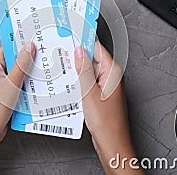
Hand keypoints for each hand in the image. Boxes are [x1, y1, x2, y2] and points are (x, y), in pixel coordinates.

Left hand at [0, 42, 34, 174]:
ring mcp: (0, 82)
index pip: (10, 46)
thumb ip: (21, 64)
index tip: (37, 41)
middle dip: (29, 61)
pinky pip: (18, 83)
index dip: (24, 44)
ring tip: (40, 76)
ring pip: (19, 72)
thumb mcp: (12, 84)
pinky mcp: (5, 92)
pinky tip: (34, 89)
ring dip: (29, 75)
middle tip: (43, 59)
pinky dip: (27, 85)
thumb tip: (29, 47)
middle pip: (16, 59)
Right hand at [74, 41, 143, 174]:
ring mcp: (106, 87)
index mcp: (113, 73)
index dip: (85, 40)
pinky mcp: (100, 95)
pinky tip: (70, 83)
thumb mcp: (89, 93)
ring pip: (89, 71)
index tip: (74, 32)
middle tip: (64, 49)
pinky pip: (88, 82)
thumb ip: (83, 70)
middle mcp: (111, 78)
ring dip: (77, 69)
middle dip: (78, 55)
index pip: (98, 49)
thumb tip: (79, 52)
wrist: (111, 144)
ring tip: (64, 67)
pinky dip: (79, 81)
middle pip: (93, 59)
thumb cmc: (107, 124)